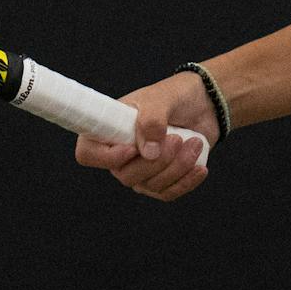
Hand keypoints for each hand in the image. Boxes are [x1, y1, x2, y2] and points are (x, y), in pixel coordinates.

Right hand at [75, 69, 218, 202]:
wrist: (202, 104)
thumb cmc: (174, 96)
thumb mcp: (161, 99)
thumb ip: (151, 120)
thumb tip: (149, 152)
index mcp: (109, 129)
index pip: (88, 153)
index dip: (106, 157)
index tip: (133, 148)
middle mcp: (120, 154)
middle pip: (125, 176)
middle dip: (157, 161)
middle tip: (177, 139)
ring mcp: (140, 170)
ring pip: (150, 185)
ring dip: (177, 167)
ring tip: (194, 143)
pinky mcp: (161, 180)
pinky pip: (167, 193)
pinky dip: (186, 182)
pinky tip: (200, 167)